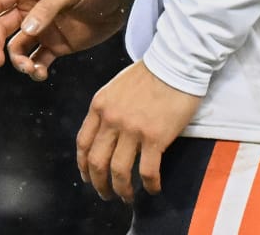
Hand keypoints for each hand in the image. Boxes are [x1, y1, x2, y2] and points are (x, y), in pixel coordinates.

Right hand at [0, 0, 129, 80]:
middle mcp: (31, 9)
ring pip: (17, 48)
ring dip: (18, 62)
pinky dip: (35, 69)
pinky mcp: (56, 45)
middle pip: (1, 29)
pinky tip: (41, 74)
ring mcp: (43, 28)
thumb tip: (27, 29)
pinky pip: (37, 60)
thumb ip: (48, 8)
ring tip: (32, 70)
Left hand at [76, 61, 201, 199]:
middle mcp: (111, 119)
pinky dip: (149, 185)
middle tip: (106, 194)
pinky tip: (153, 189)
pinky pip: (147, 171)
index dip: (83, 166)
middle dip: (99, 184)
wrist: (176, 62)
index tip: (88, 178)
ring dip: (121, 190)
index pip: (83, 143)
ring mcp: (132, 129)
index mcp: (99, 106)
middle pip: (96, 162)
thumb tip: (106, 135)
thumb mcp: (117, 88)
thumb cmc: (150, 73)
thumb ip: (108, 109)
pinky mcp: (155, 137)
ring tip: (127, 197)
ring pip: (119, 171)